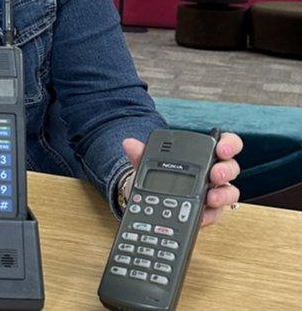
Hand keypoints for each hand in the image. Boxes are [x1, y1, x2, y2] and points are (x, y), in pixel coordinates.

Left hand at [122, 132, 242, 226]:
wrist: (149, 201)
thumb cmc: (158, 178)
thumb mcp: (148, 165)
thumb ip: (141, 154)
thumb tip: (128, 143)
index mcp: (203, 156)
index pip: (225, 144)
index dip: (228, 144)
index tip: (221, 148)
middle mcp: (213, 173)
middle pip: (231, 168)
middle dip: (226, 170)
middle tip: (215, 175)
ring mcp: (214, 193)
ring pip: (229, 192)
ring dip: (222, 194)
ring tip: (210, 198)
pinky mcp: (210, 212)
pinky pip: (215, 214)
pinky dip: (208, 214)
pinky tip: (200, 215)